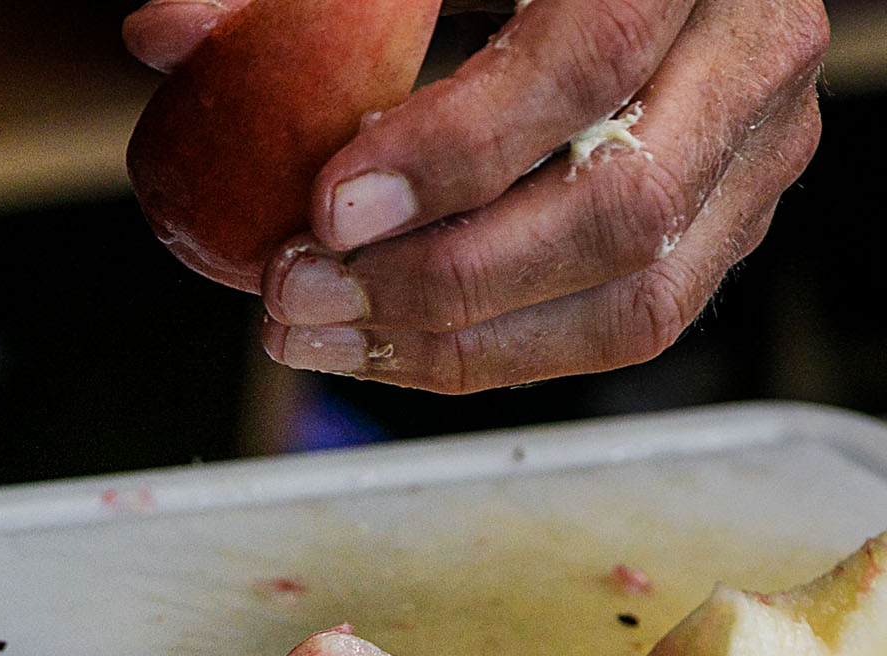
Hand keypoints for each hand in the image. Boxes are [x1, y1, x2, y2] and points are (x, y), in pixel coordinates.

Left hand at [122, 0, 826, 393]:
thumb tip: (161, 34)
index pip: (585, 66)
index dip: (450, 153)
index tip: (327, 207)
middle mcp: (752, 55)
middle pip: (618, 210)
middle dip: (436, 279)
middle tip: (297, 293)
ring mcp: (756, 153)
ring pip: (633, 302)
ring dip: (455, 347)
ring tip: (319, 335)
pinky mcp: (727, 226)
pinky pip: (621, 330)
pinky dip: (492, 358)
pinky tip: (382, 347)